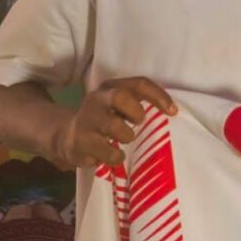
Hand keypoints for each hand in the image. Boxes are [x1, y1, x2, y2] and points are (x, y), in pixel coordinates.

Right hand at [50, 77, 175, 168]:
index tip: (173, 112)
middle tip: (138, 124)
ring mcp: (85, 120)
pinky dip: (114, 156)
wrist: (66, 136)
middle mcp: (96, 100)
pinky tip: (112, 155)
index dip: (158, 96)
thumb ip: (138, 104)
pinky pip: (106, 152)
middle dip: (135, 112)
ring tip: (123, 141)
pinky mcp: (78, 142)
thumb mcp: (119, 107)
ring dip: (125, 137)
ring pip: (112, 126)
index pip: (139, 84)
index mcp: (110, 87)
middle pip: (119, 96)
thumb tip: (170, 113)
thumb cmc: (104, 120)